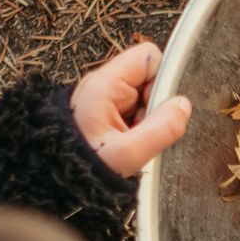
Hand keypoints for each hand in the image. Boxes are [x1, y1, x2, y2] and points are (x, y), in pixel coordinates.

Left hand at [70, 42, 191, 176]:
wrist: (57, 184)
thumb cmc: (84, 169)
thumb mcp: (128, 153)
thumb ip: (161, 129)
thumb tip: (183, 105)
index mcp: (105, 84)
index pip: (148, 56)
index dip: (163, 79)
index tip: (158, 109)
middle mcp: (102, 85)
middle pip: (148, 76)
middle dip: (155, 103)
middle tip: (142, 130)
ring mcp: (103, 98)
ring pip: (143, 95)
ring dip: (147, 118)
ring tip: (131, 139)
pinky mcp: (103, 112)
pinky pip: (134, 109)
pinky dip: (138, 125)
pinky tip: (127, 142)